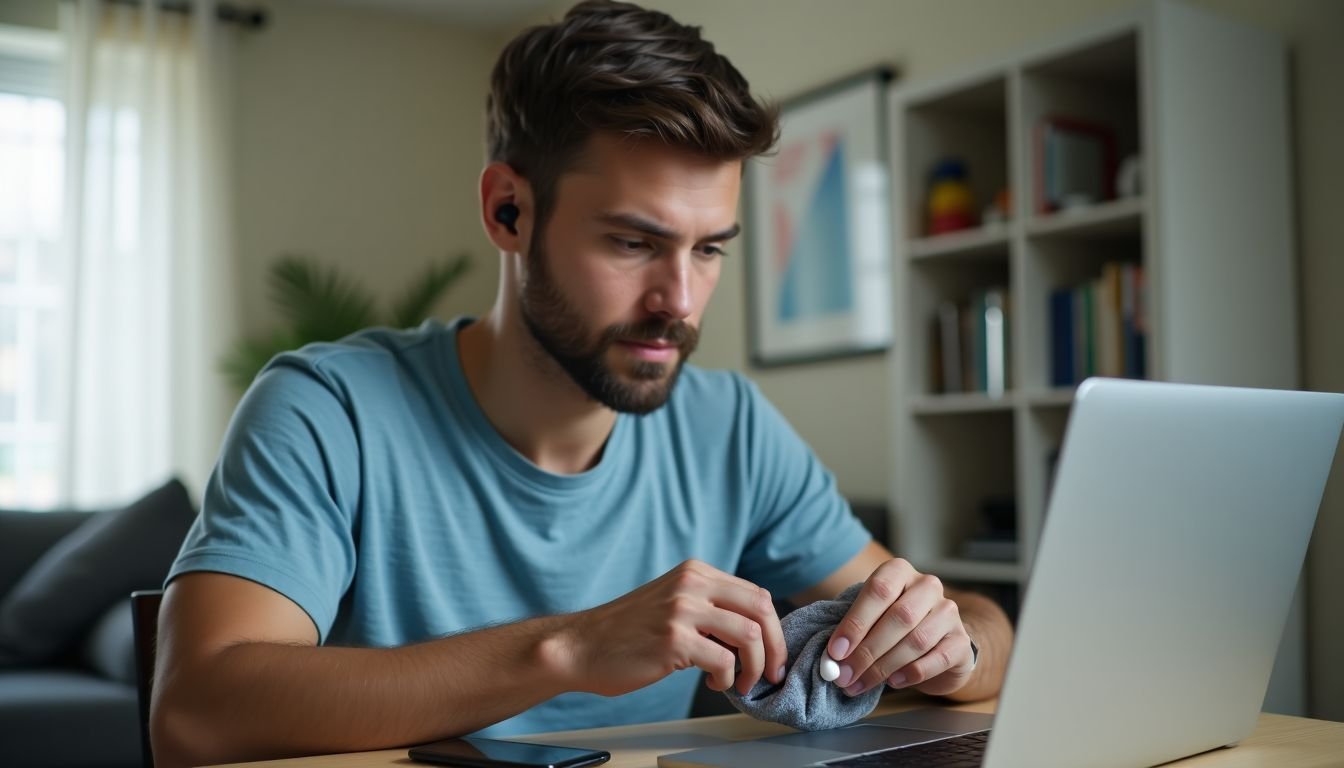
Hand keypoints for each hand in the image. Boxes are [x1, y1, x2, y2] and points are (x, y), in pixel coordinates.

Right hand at [559, 560, 787, 696]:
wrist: (580, 647)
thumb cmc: (626, 632)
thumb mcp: (672, 602)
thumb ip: (709, 607)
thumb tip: (753, 633)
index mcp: (695, 572)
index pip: (756, 594)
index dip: (774, 628)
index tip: (772, 654)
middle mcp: (692, 584)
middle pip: (762, 609)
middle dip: (775, 647)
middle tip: (771, 673)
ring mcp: (682, 610)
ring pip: (750, 635)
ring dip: (754, 667)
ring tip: (740, 682)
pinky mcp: (673, 640)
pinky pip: (723, 661)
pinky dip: (726, 679)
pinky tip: (711, 683)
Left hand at [826, 558, 974, 696]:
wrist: (938, 644)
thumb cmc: (893, 627)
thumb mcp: (872, 618)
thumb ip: (854, 632)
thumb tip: (832, 659)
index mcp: (899, 572)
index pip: (878, 591)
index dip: (855, 623)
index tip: (836, 652)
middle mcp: (927, 586)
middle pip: (899, 617)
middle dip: (867, 651)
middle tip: (845, 675)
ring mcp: (949, 612)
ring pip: (917, 640)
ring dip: (884, 667)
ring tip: (861, 684)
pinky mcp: (962, 641)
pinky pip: (938, 659)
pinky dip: (912, 673)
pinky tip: (894, 682)